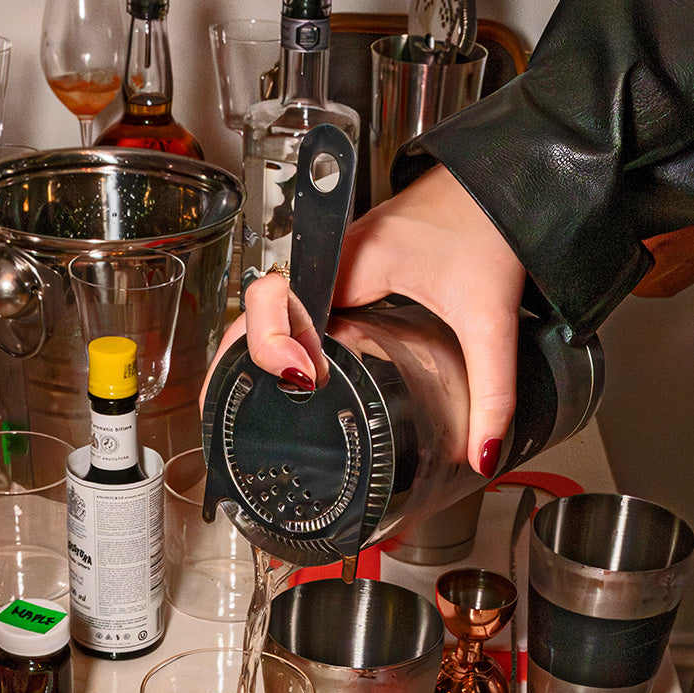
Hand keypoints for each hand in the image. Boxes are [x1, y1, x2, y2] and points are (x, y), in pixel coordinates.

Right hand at [203, 164, 525, 474]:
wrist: (512, 177)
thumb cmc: (493, 217)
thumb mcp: (490, 317)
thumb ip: (492, 390)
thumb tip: (481, 452)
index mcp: (356, 260)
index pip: (280, 298)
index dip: (273, 340)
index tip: (304, 375)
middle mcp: (337, 258)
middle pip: (260, 305)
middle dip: (244, 352)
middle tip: (249, 399)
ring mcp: (339, 262)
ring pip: (273, 305)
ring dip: (255, 343)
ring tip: (255, 393)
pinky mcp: (351, 269)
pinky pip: (299, 304)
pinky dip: (281, 333)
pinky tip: (288, 370)